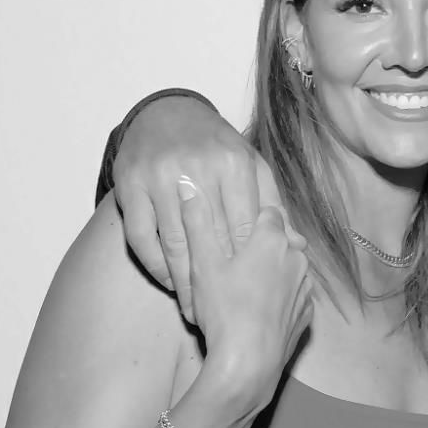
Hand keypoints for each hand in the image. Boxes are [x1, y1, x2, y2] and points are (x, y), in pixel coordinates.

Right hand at [111, 96, 279, 323]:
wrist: (166, 114)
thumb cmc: (217, 148)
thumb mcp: (250, 165)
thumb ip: (270, 201)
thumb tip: (297, 241)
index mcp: (234, 163)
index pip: (243, 226)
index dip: (248, 264)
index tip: (254, 295)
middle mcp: (197, 168)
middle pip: (210, 238)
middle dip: (218, 280)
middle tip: (225, 312)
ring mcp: (158, 177)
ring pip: (173, 243)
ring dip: (184, 282)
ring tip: (193, 309)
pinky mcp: (129, 187)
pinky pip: (140, 238)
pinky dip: (154, 265)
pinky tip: (168, 281)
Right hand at [177, 177, 311, 405]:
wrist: (248, 361)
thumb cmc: (223, 308)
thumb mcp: (201, 262)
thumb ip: (196, 221)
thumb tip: (188, 185)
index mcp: (273, 239)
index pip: (267, 212)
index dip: (249, 217)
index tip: (233, 228)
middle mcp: (297, 257)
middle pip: (281, 239)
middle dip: (261, 245)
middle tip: (235, 260)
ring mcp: (306, 287)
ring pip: (290, 267)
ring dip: (273, 271)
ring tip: (245, 287)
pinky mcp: (308, 313)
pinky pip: (294, 296)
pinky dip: (280, 297)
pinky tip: (259, 309)